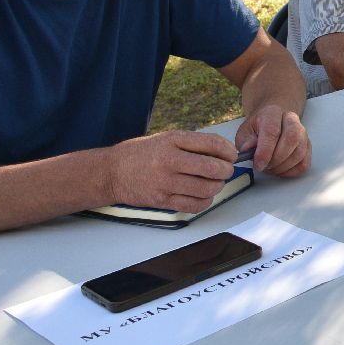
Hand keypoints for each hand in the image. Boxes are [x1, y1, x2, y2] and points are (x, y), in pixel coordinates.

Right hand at [100, 130, 237, 212]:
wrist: (112, 172)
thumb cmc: (142, 154)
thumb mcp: (166, 139)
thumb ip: (193, 144)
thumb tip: (224, 152)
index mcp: (173, 141)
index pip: (212, 144)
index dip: (229, 151)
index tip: (231, 155)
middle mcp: (169, 161)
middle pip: (213, 168)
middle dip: (226, 170)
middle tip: (225, 170)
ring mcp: (165, 182)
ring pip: (206, 188)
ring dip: (217, 187)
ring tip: (214, 183)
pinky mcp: (162, 201)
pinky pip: (194, 205)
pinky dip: (205, 201)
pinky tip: (203, 195)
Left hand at [235, 104, 310, 177]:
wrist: (272, 123)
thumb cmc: (258, 129)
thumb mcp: (245, 132)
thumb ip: (245, 141)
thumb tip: (249, 149)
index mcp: (272, 113)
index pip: (272, 131)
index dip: (265, 151)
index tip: (258, 164)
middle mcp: (291, 120)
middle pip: (292, 139)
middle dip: (276, 158)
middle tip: (265, 166)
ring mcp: (302, 133)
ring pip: (299, 153)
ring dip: (283, 167)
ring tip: (270, 167)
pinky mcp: (308, 146)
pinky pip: (304, 163)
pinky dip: (291, 171)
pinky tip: (280, 169)